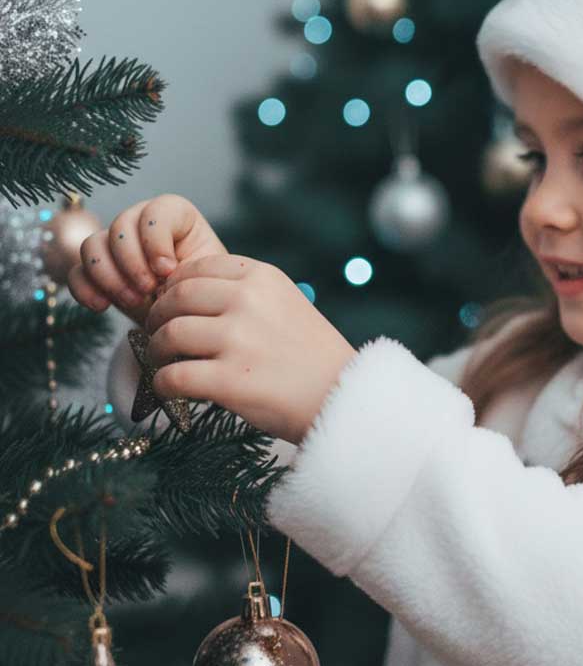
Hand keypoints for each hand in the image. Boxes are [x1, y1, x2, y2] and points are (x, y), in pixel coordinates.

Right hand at [67, 194, 227, 327]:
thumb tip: (163, 272)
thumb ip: (189, 267)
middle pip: (120, 226)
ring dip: (109, 276)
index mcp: (176, 216)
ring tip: (133, 301)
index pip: (156, 211)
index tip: (168, 270)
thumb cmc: (203, 291)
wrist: (188, 317)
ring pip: (92, 245)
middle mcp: (141, 223)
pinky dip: (85, 289)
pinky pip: (76, 272)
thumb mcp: (206, 276)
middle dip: (132, 262)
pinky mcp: (97, 271)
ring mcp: (115, 245)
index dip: (156, 240)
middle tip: (148, 290)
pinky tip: (102, 306)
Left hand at [142, 253, 357, 444]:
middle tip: (157, 334)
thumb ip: (246, 293)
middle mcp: (248, 301)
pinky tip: (170, 389)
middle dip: (158, 317)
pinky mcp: (229, 380)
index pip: (198, 268)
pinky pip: (172, 377)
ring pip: (169, 335)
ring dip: (157, 351)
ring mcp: (238, 340)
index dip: (175, 287)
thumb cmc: (312, 355)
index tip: (172, 304)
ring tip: (164, 362)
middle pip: (176, 298)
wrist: (343, 396)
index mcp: (263, 277)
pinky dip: (163, 384)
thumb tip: (185, 294)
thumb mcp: (287, 303)